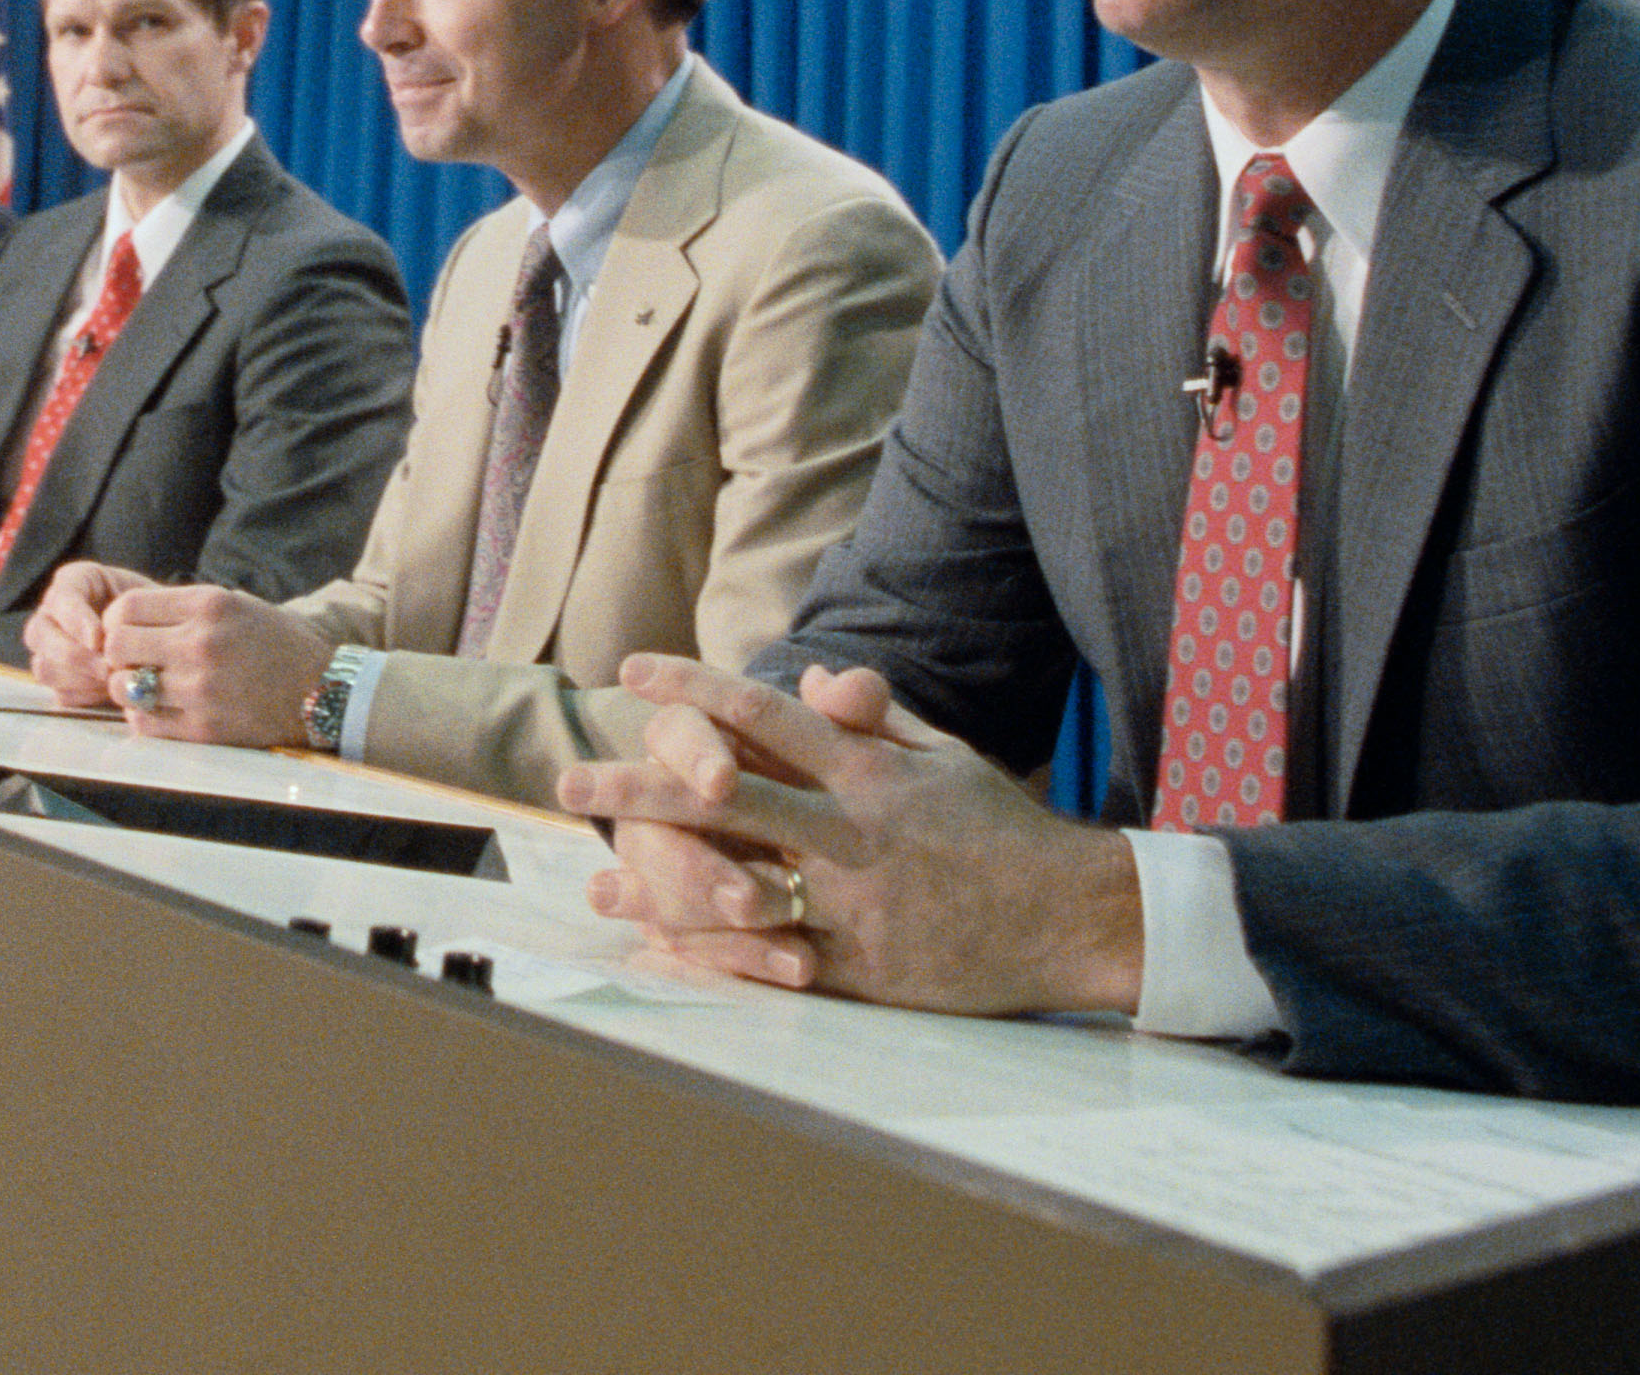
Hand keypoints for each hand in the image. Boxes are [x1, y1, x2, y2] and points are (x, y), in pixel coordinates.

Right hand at [24, 561, 158, 705]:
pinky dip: (85, 696)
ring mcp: (50, 648)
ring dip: (79, 678)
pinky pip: (60, 693)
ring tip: (112, 680)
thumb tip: (103, 644)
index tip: (98, 639)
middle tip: (106, 668)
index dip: (76, 620)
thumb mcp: (148, 599)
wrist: (163, 637)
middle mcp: (52, 612)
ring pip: (44, 667)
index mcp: (73, 581)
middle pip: (40, 635)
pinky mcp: (59, 680)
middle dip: (75, 655)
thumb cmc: (156, 612)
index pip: (61, 597)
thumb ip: (126, 613)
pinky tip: (109, 692)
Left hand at [93, 584, 329, 746]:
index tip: (126, 631)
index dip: (116, 620)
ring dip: (128, 688)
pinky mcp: (204, 728)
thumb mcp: (235, 605)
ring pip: (124, 687)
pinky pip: (144, 722)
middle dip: (117, 654)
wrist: (324, 691)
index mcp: (208, 606)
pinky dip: (144, 716)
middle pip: (116, 646)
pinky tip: (162, 709)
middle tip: (133, 661)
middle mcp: (200, 644)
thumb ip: (184, 608)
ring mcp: (201, 688)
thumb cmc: (278, 644)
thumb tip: (125, 617)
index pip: (126, 607)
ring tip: (148, 687)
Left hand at [559, 657, 1143, 1012]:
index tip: (631, 672)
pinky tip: (662, 948)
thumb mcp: (943, 756)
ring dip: (656, 882)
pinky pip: (772, 958)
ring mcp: (852, 902)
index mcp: (866, 769)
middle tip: (569, 781)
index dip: (690, 689)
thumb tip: (810, 678)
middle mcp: (849, 829)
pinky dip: (713, 954)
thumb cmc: (1002, 830)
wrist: (1070, 916)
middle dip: (638, 785)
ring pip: (733, 884)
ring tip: (597, 880)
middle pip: (723, 795)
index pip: (761, 712)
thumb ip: (872, 717)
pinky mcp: (861, 967)